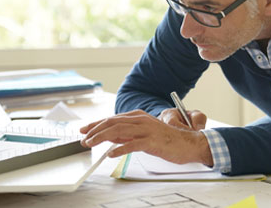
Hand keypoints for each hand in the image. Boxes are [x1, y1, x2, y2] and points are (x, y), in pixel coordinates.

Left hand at [80, 110, 212, 165]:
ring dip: (101, 137)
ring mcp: (146, 129)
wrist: (187, 144)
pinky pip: (132, 144)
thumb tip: (109, 138)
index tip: (84, 130)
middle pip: (112, 123)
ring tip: (91, 144)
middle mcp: (140, 120)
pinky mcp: (151, 141)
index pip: (111, 118)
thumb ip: (127, 134)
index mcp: (138, 116)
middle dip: (94, 130)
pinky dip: (119, 149)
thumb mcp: (143, 134)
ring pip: (118, 131)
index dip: (95, 124)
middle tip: (83, 139)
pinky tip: (110, 154)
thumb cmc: (166, 140)